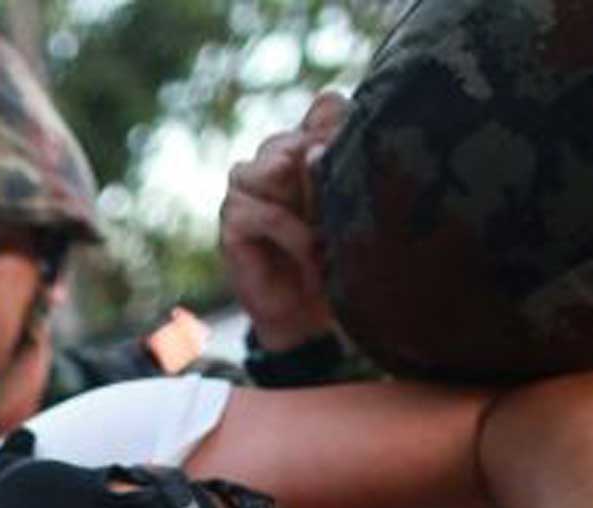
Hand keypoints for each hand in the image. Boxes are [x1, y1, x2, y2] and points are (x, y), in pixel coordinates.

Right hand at [220, 92, 345, 351]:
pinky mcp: (232, 219)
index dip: (341, 127)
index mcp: (310, 145)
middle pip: (299, 140)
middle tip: (343, 215)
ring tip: (327, 236)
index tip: (360, 163)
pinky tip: (310, 254)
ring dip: (307, 202)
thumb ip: (346, 169)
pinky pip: (264, 212)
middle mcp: (276, 157)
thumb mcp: (357, 209)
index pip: (325, 108)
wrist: (309, 314)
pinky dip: (292, 235)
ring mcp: (248, 185)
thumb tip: (322, 151)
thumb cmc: (340, 259)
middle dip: (323, 177)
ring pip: (275, 166)